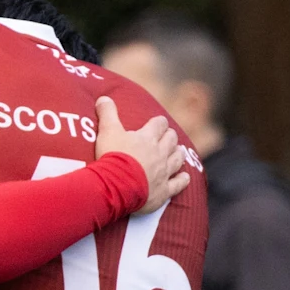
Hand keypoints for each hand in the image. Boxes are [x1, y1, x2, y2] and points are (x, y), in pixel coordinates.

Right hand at [95, 96, 188, 212]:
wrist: (115, 186)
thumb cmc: (112, 157)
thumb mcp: (107, 132)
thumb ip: (107, 114)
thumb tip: (103, 98)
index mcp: (147, 137)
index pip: (159, 124)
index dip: (159, 123)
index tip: (158, 123)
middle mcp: (159, 153)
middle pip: (171, 140)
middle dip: (170, 137)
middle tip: (168, 138)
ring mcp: (163, 172)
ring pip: (177, 159)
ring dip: (178, 154)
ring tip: (179, 152)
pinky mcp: (163, 191)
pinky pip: (178, 184)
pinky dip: (183, 180)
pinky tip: (186, 177)